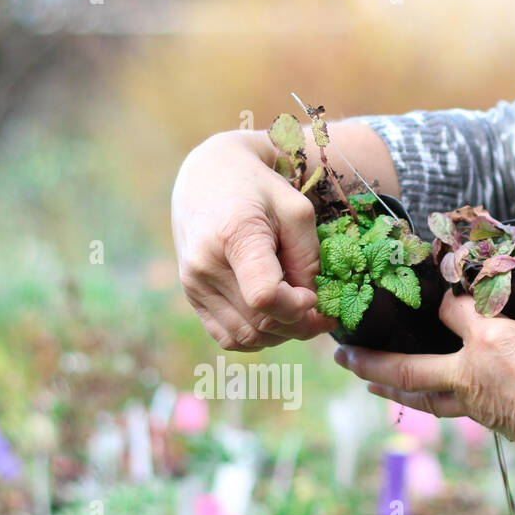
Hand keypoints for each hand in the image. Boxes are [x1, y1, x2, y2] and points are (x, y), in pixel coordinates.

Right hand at [171, 131, 333, 351]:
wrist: (207, 175)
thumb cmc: (259, 189)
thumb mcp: (297, 211)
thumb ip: (307, 259)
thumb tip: (309, 306)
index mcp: (233, 235)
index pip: (264, 296)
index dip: (296, 307)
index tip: (314, 297)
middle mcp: (205, 264)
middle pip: (259, 322)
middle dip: (299, 326)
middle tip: (323, 316)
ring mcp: (193, 284)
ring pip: (245, 337)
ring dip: (280, 336)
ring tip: (299, 316)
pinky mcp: (191, 295)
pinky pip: (228, 336)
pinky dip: (257, 338)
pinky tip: (274, 320)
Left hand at [333, 281, 514, 467]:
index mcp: (489, 338)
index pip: (450, 309)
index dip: (445, 294)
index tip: (438, 285)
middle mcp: (472, 371)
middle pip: (407, 366)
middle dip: (370, 360)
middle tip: (339, 354)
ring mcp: (477, 402)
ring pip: (421, 395)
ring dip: (389, 388)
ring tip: (364, 382)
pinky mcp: (490, 422)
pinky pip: (448, 409)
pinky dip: (428, 400)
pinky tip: (418, 397)